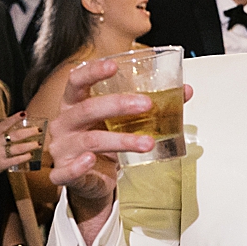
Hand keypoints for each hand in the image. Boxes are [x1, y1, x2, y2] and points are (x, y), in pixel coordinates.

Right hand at [0, 113, 37, 187]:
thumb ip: (2, 133)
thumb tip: (19, 125)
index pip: (5, 124)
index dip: (15, 118)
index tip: (24, 113)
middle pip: (15, 136)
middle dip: (29, 132)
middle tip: (39, 130)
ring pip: (18, 148)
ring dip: (30, 145)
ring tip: (39, 144)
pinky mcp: (2, 164)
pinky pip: (16, 160)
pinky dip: (25, 157)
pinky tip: (31, 155)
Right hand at [47, 59, 193, 221]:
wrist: (91, 179)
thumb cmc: (102, 142)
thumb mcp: (121, 121)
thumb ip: (147, 105)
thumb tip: (184, 91)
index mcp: (75, 104)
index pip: (77, 80)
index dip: (93, 72)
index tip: (114, 66)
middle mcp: (65, 123)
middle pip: (87, 109)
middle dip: (118, 105)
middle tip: (147, 105)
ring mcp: (62, 148)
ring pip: (90, 141)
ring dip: (121, 140)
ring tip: (148, 143)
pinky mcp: (63, 172)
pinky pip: (67, 171)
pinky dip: (79, 166)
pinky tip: (92, 161)